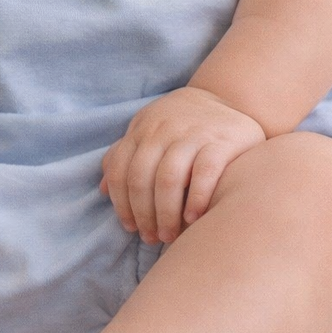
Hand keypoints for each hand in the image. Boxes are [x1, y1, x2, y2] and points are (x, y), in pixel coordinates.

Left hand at [99, 86, 265, 245]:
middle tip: (151, 237)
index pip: (121, 172)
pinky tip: (193, 217)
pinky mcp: (222, 141)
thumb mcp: (149, 131)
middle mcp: (163, 130)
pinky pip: (205, 172)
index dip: (122, 204)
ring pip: (169, 179)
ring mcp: (193, 134)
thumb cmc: (182, 124)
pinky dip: (196, 198)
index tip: (130, 227)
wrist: (228, 96)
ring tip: (170, 234)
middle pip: (141, 179)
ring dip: (166, 213)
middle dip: (143, 214)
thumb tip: (102, 190)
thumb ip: (125, 156)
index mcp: (142, 130)